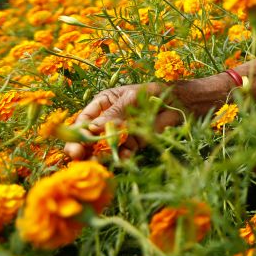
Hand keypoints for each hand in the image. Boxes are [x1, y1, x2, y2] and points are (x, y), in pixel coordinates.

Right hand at [63, 83, 181, 160]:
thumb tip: (92, 128)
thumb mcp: (131, 98)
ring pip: (104, 147)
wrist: (178, 101)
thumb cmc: (152, 92)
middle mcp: (107, 120)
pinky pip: (123, 153)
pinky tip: (122, 159)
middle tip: (78, 156)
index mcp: (103, 104)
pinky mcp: (133, 143)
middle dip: (82, 147)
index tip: (76, 142)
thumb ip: (114, 113)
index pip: (84, 120)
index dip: (78, 132)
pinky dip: (121, 157)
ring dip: (99, 156)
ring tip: (96, 162)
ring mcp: (119, 133)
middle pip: (89, 137)